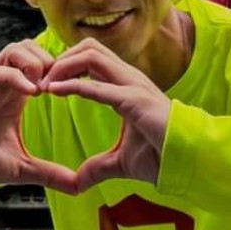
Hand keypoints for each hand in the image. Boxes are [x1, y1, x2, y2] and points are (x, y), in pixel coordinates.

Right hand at [0, 42, 83, 192]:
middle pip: (31, 47)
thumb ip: (49, 173)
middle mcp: (4, 86)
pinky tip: (31, 94)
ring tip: (45, 88)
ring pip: (16, 50)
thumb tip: (78, 187)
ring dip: (35, 63)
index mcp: (17, 96)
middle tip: (62, 85)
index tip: (75, 90)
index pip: (42, 63)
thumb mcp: (21, 168)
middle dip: (52, 60)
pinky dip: (17, 77)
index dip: (62, 70)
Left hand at [38, 36, 172, 190]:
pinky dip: (72, 86)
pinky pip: (98, 86)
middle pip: (89, 48)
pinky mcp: (135, 100)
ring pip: (91, 55)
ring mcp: (133, 86)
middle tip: (40, 79)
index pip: (93, 60)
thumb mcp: (121, 163)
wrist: (190, 162)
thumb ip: (98, 168)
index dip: (67, 66)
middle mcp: (130, 80)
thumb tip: (79, 182)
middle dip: (61, 58)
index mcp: (127, 87)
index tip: (45, 84)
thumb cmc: (164, 156)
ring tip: (43, 83)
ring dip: (62, 66)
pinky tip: (53, 92)